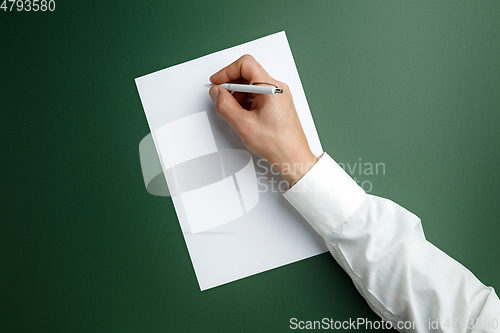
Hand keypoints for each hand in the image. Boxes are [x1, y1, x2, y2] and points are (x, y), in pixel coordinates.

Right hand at [209, 54, 317, 184]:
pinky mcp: (278, 104)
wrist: (292, 157)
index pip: (245, 64)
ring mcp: (279, 96)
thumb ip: (225, 105)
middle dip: (231, 84)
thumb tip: (216, 93)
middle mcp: (277, 89)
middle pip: (248, 74)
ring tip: (233, 111)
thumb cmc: (277, 143)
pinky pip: (258, 95)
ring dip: (238, 95)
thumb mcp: (244, 124)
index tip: (217, 82)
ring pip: (252, 85)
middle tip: (221, 97)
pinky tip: (243, 115)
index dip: (227, 71)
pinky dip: (247, 102)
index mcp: (271, 88)